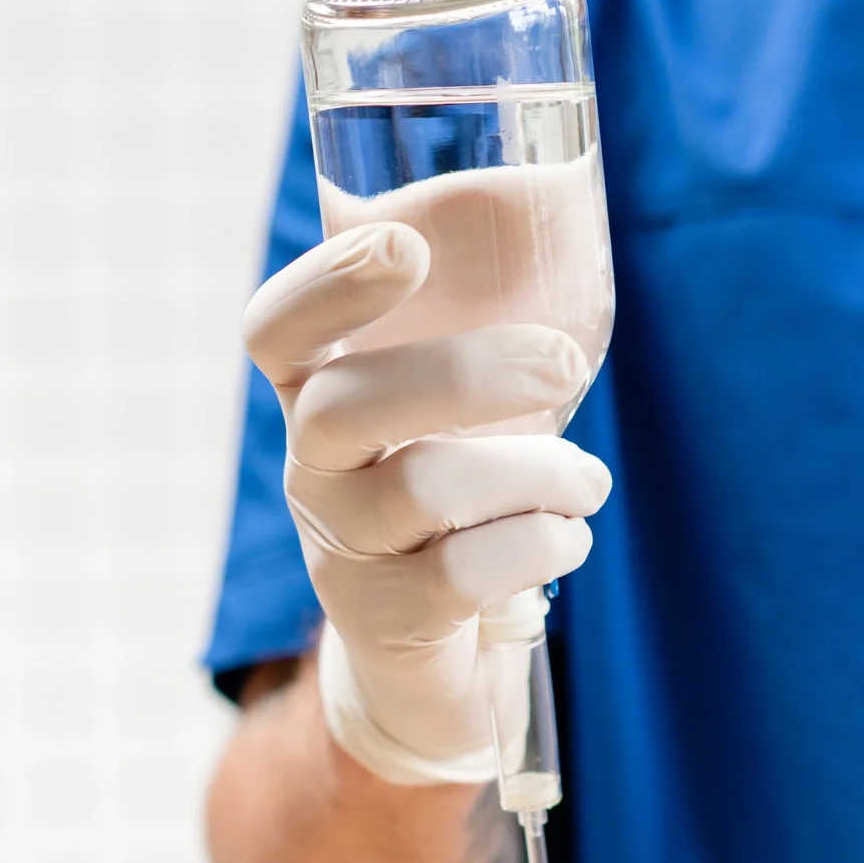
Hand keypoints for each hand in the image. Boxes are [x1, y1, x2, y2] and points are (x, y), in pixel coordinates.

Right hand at [242, 221, 610, 784]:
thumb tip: (567, 201)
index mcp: (319, 397)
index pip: (277, 331)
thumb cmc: (462, 502)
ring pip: (429, 486)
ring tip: (585, 481)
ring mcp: (340, 548)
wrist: (434, 661)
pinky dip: (545, 543)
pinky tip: (565, 538)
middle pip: (348, 403)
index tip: (405, 244)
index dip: (328, 284)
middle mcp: (311, 468)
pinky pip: (469, 569)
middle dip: (469, 373)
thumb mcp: (456, 416)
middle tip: (565, 360)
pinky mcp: (386, 620)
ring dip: (540, 472)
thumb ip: (480, 332)